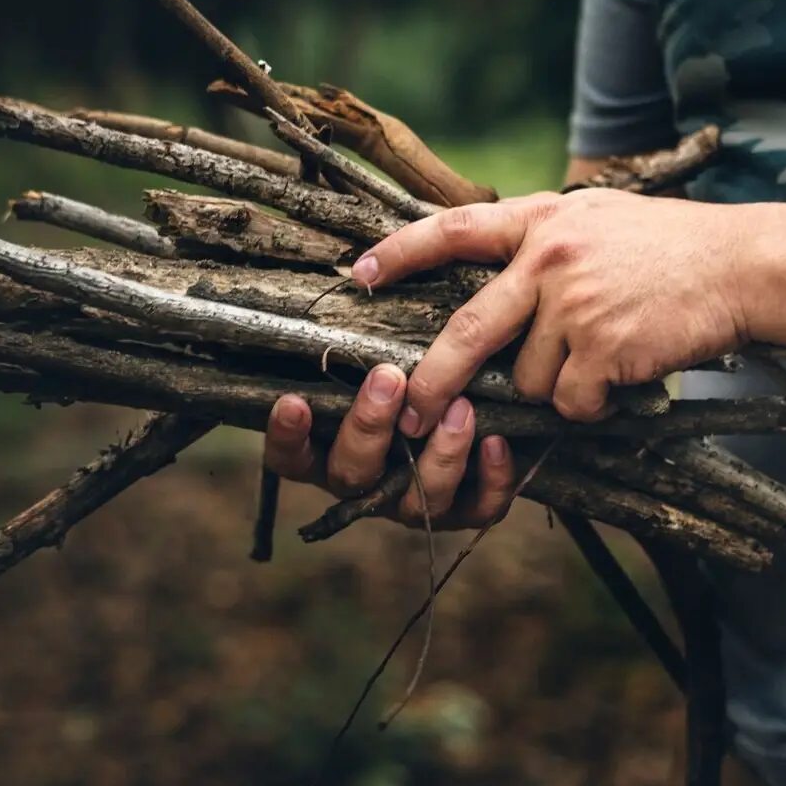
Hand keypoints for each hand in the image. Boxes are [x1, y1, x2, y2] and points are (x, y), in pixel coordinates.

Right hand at [262, 364, 515, 529]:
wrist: (500, 402)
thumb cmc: (423, 366)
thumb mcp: (390, 350)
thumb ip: (366, 339)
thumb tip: (355, 275)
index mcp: (333, 447)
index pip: (291, 457)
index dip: (286, 437)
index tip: (292, 401)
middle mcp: (370, 481)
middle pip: (351, 473)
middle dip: (368, 426)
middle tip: (389, 378)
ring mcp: (415, 501)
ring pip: (416, 500)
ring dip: (438, 453)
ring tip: (462, 407)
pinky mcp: (467, 510)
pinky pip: (477, 509)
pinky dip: (490, 478)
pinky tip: (497, 441)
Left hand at [353, 188, 755, 430]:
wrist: (742, 265)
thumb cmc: (673, 247)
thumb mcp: (598, 219)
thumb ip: (545, 241)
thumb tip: (496, 279)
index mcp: (542, 222)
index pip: (454, 230)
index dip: (402, 253)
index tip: (359, 274)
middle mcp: (549, 258)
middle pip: (468, 330)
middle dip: (434, 381)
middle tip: (411, 416)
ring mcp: (574, 303)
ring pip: (529, 379)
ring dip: (558, 386)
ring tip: (604, 358)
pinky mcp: (603, 347)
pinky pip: (572, 401)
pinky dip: (591, 404)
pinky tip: (623, 377)